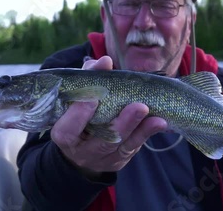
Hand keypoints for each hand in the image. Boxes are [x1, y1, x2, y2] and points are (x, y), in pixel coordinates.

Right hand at [50, 56, 166, 177]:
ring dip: (140, 129)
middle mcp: (82, 151)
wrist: (81, 147)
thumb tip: (104, 62)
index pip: (67, 130)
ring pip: (122, 145)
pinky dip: (146, 133)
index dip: (78, 116)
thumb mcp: (77, 97)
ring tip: (155, 116)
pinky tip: (159, 122)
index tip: (93, 99)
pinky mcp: (118, 159)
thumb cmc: (77, 113)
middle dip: (122, 123)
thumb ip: (88, 79)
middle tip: (139, 106)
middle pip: (102, 140)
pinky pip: (133, 147)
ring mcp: (102, 158)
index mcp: (64, 136)